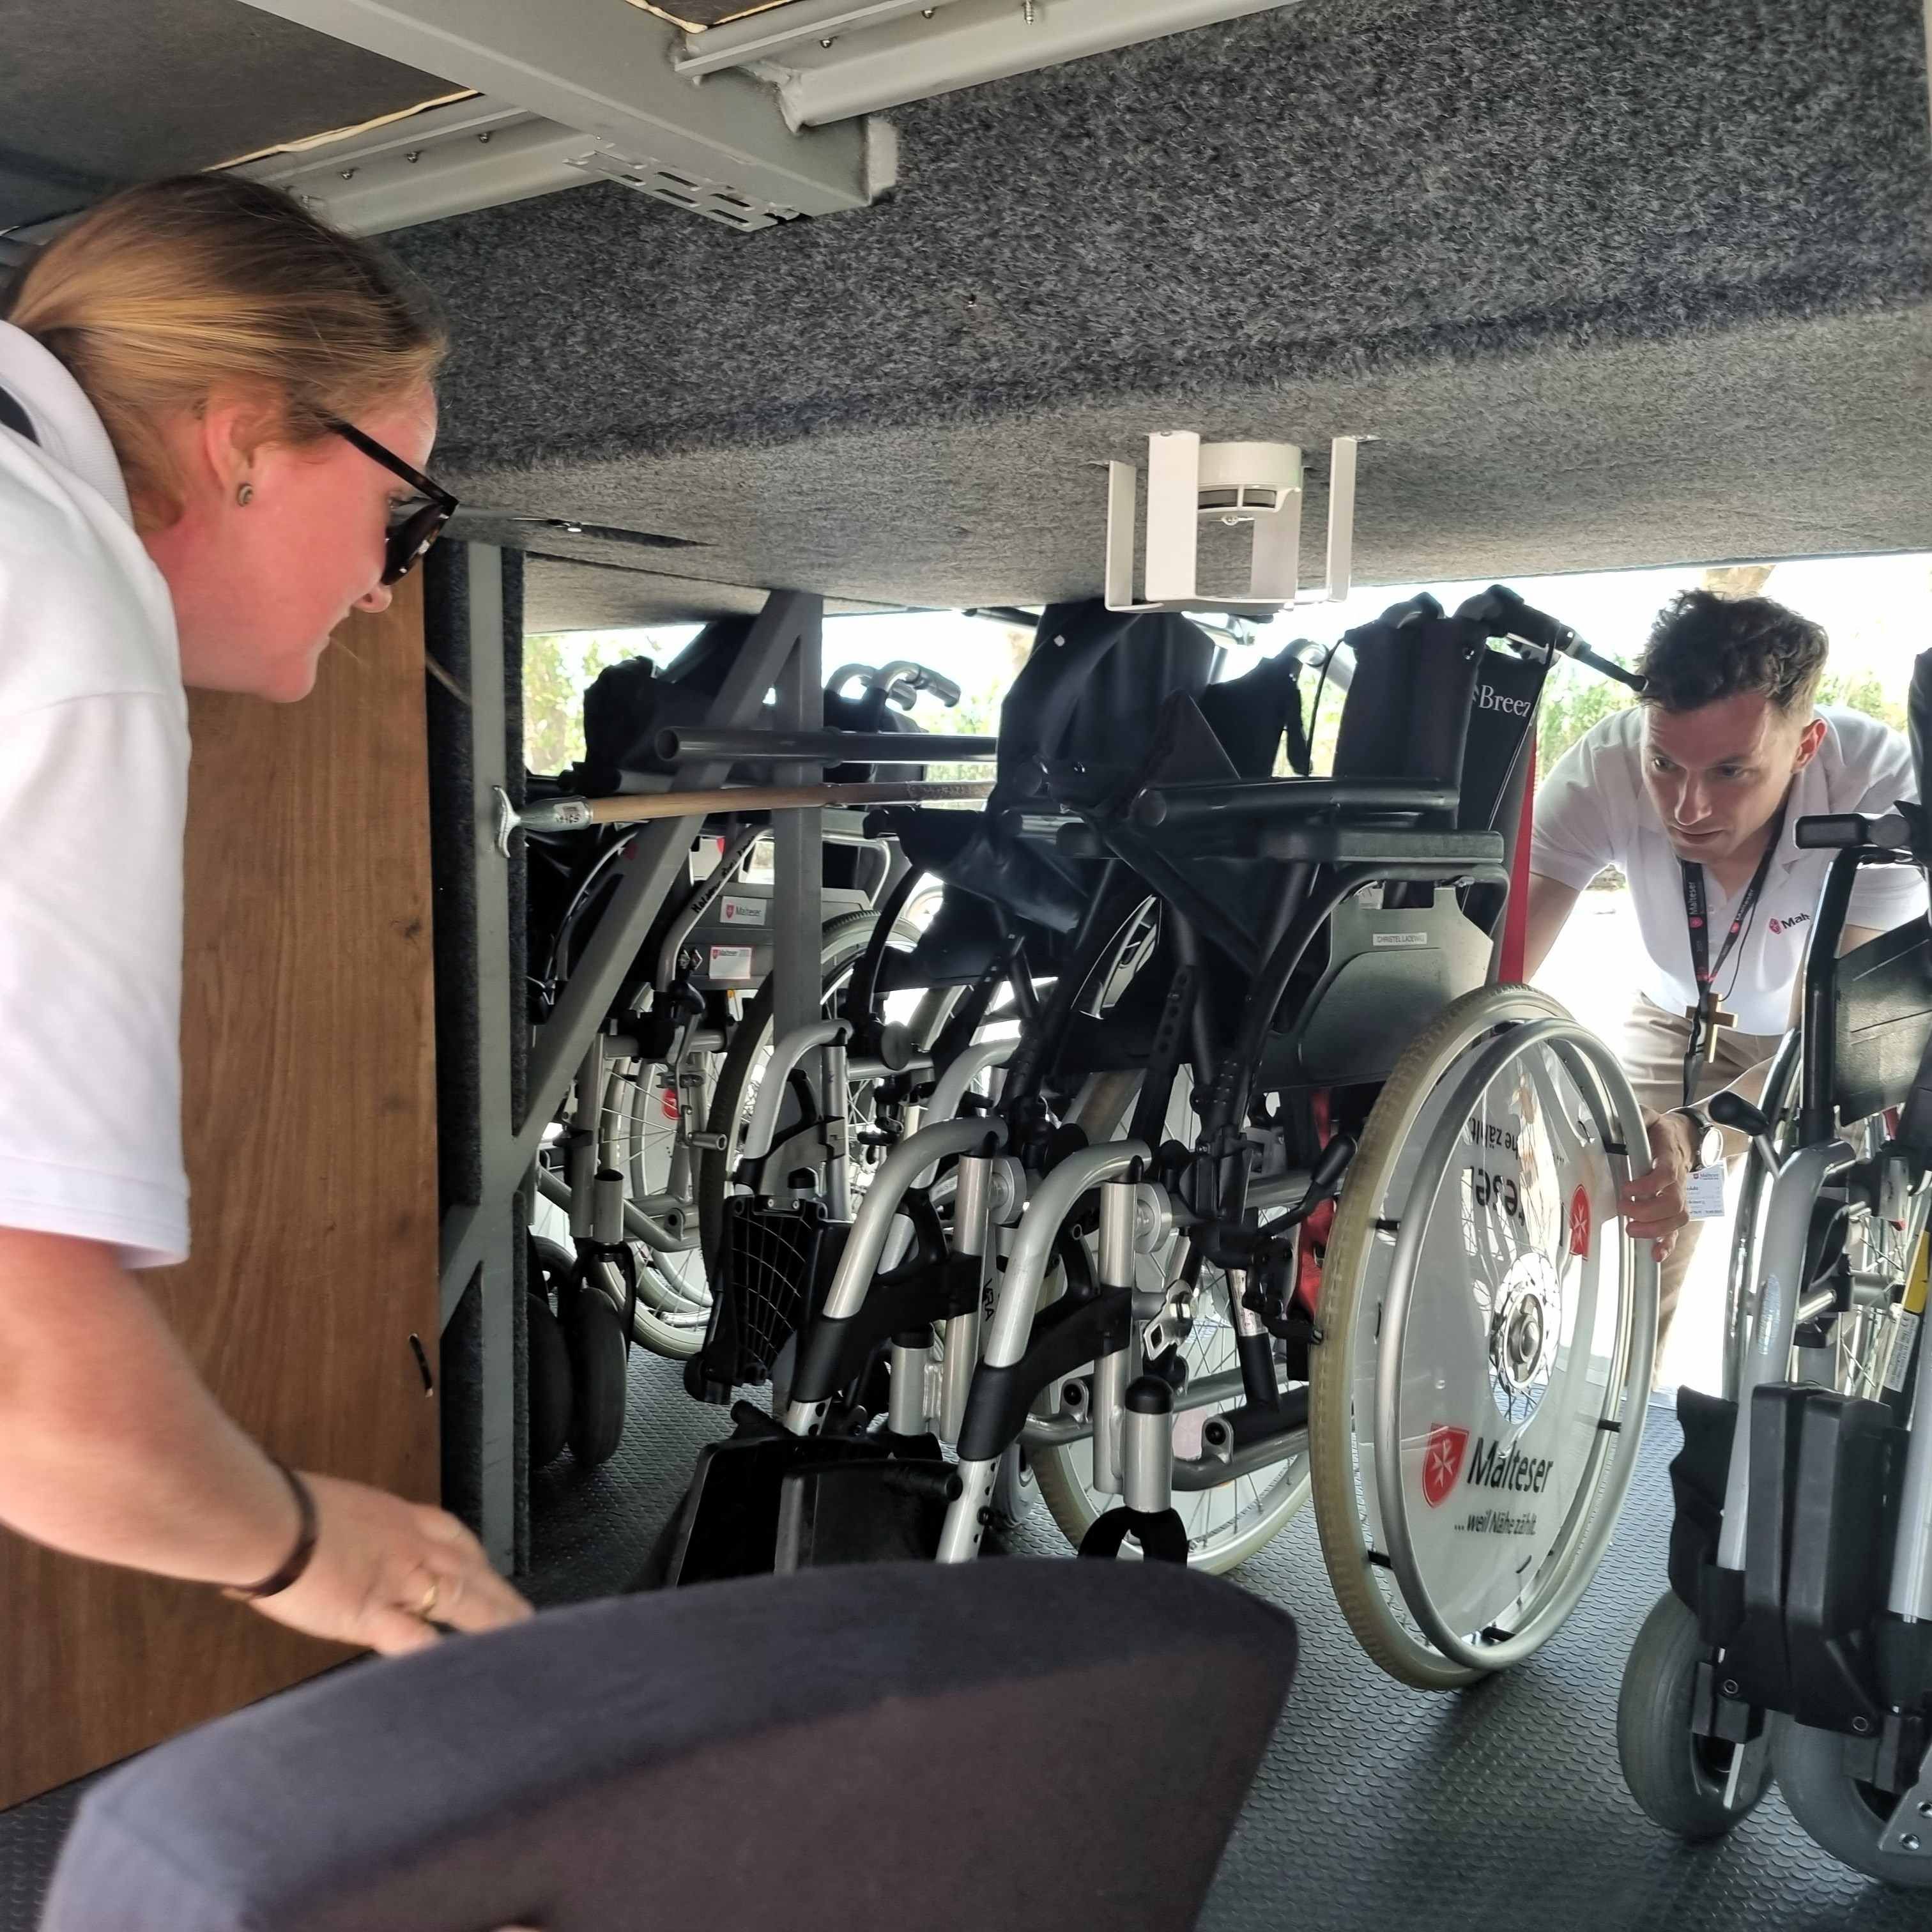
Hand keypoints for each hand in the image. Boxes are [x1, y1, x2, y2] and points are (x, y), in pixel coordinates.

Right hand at [245, 1473, 531, 1654]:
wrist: (262, 1517)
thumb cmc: (275, 1509)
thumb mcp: (322, 1510)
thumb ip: (337, 1532)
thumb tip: (322, 1545)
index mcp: (395, 1517)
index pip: (452, 1534)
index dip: (475, 1557)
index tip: (489, 1572)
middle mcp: (408, 1545)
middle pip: (471, 1571)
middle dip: (501, 1596)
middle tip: (528, 1619)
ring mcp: (396, 1578)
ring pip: (462, 1600)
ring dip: (494, 1624)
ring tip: (521, 1647)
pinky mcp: (374, 1613)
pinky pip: (418, 1639)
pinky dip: (441, 1657)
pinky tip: (463, 1674)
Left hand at [1619, 1110, 1694, 1262]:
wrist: (1685, 1137)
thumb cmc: (1660, 1130)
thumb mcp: (1647, 1116)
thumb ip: (1635, 1115)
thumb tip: (1617, 1115)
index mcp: (1669, 1155)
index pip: (1666, 1173)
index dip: (1649, 1185)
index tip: (1627, 1189)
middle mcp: (1679, 1178)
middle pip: (1674, 1202)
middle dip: (1648, 1212)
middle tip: (1624, 1209)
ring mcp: (1680, 1194)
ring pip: (1678, 1218)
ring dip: (1656, 1230)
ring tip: (1631, 1230)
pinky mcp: (1675, 1206)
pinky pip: (1676, 1228)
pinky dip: (1667, 1243)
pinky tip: (1655, 1254)